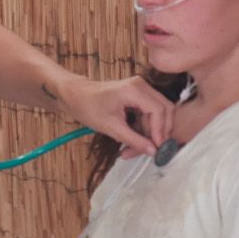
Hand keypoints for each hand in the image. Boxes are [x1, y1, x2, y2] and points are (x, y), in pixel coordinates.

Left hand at [54, 72, 173, 156]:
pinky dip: (144, 128)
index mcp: (134, 90)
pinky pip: (148, 114)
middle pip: (164, 110)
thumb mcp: (111, 127)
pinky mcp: (137, 96)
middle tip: (152, 150)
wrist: (74, 96)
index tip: (157, 148)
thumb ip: (134, 140)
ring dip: (150, 133)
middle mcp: (141, 86)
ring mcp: (140, 90)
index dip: (161, 131)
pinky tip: (133, 141)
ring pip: (157, 114)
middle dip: (160, 132)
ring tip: (134, 149)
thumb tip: (153, 151)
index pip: (159, 110)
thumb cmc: (88, 107)